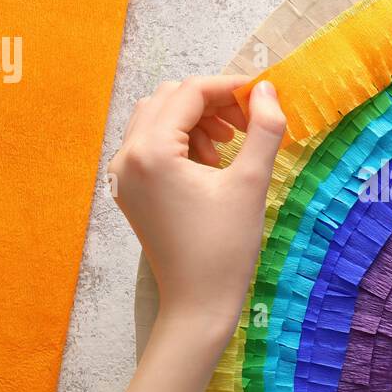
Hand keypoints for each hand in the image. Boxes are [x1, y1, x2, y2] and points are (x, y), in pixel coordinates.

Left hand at [108, 75, 285, 341]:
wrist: (197, 303)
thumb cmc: (225, 248)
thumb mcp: (251, 183)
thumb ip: (264, 129)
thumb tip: (268, 89)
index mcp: (151, 151)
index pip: (190, 93)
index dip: (229, 87)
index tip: (262, 97)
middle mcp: (127, 157)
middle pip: (169, 99)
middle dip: (211, 102)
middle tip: (246, 122)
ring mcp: (123, 174)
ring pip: (157, 118)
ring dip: (195, 120)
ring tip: (228, 147)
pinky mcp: (130, 190)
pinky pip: (150, 144)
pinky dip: (181, 140)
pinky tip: (210, 164)